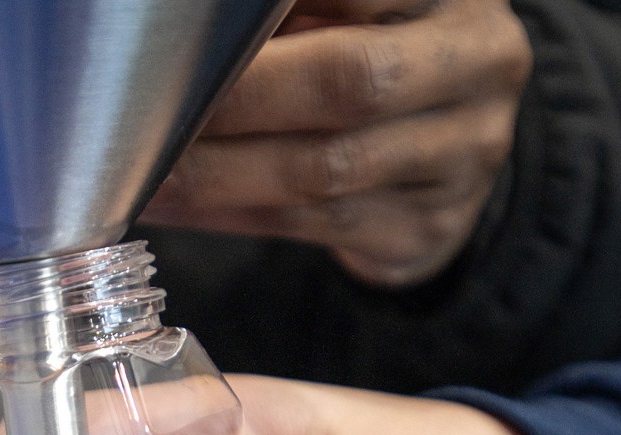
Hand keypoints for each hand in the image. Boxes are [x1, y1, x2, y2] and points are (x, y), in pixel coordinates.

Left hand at [140, 0, 532, 286]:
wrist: (451, 150)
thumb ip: (281, 16)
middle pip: (347, 80)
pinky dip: (229, 212)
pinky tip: (174, 204)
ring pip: (324, 170)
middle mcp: (476, 58)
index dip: (261, 18)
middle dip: (235, 99)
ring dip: (218, 174)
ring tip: (144, 170)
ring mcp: (464, 152)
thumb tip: (167, 29)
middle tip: (148, 111)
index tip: (179, 31)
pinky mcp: (428, 225)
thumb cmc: (379, 53)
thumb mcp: (353, 7)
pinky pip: (311, 226)